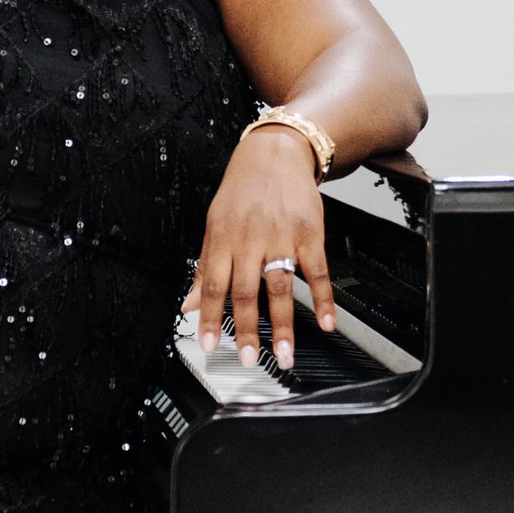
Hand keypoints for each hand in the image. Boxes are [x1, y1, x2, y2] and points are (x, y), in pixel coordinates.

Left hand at [192, 123, 334, 373]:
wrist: (276, 152)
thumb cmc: (242, 189)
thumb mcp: (214, 224)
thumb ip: (203, 266)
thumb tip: (187, 304)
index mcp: (223, 239)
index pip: (211, 285)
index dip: (208, 317)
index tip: (209, 344)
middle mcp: (251, 240)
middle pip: (247, 292)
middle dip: (247, 330)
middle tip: (248, 359)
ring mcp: (282, 238)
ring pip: (281, 288)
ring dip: (283, 325)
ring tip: (284, 354)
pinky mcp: (310, 234)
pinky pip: (317, 272)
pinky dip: (323, 299)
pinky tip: (326, 322)